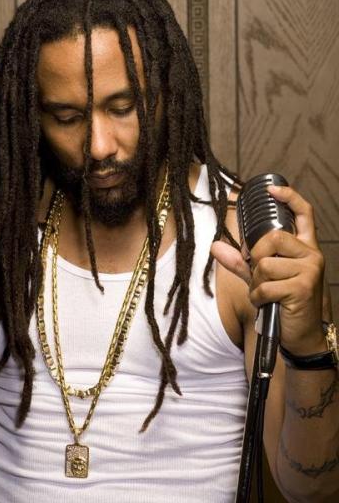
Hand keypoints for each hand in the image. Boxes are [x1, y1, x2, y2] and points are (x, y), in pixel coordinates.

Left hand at [211, 185, 326, 355]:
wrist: (300, 336)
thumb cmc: (283, 303)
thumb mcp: (261, 278)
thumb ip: (241, 261)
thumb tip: (215, 246)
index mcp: (305, 248)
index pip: (304, 214)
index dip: (289, 197)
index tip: (272, 189)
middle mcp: (311, 255)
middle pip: (272, 238)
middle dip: (256, 257)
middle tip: (260, 275)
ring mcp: (310, 271)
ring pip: (265, 264)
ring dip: (256, 283)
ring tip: (266, 294)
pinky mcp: (303, 289)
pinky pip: (265, 286)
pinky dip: (257, 297)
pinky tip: (266, 304)